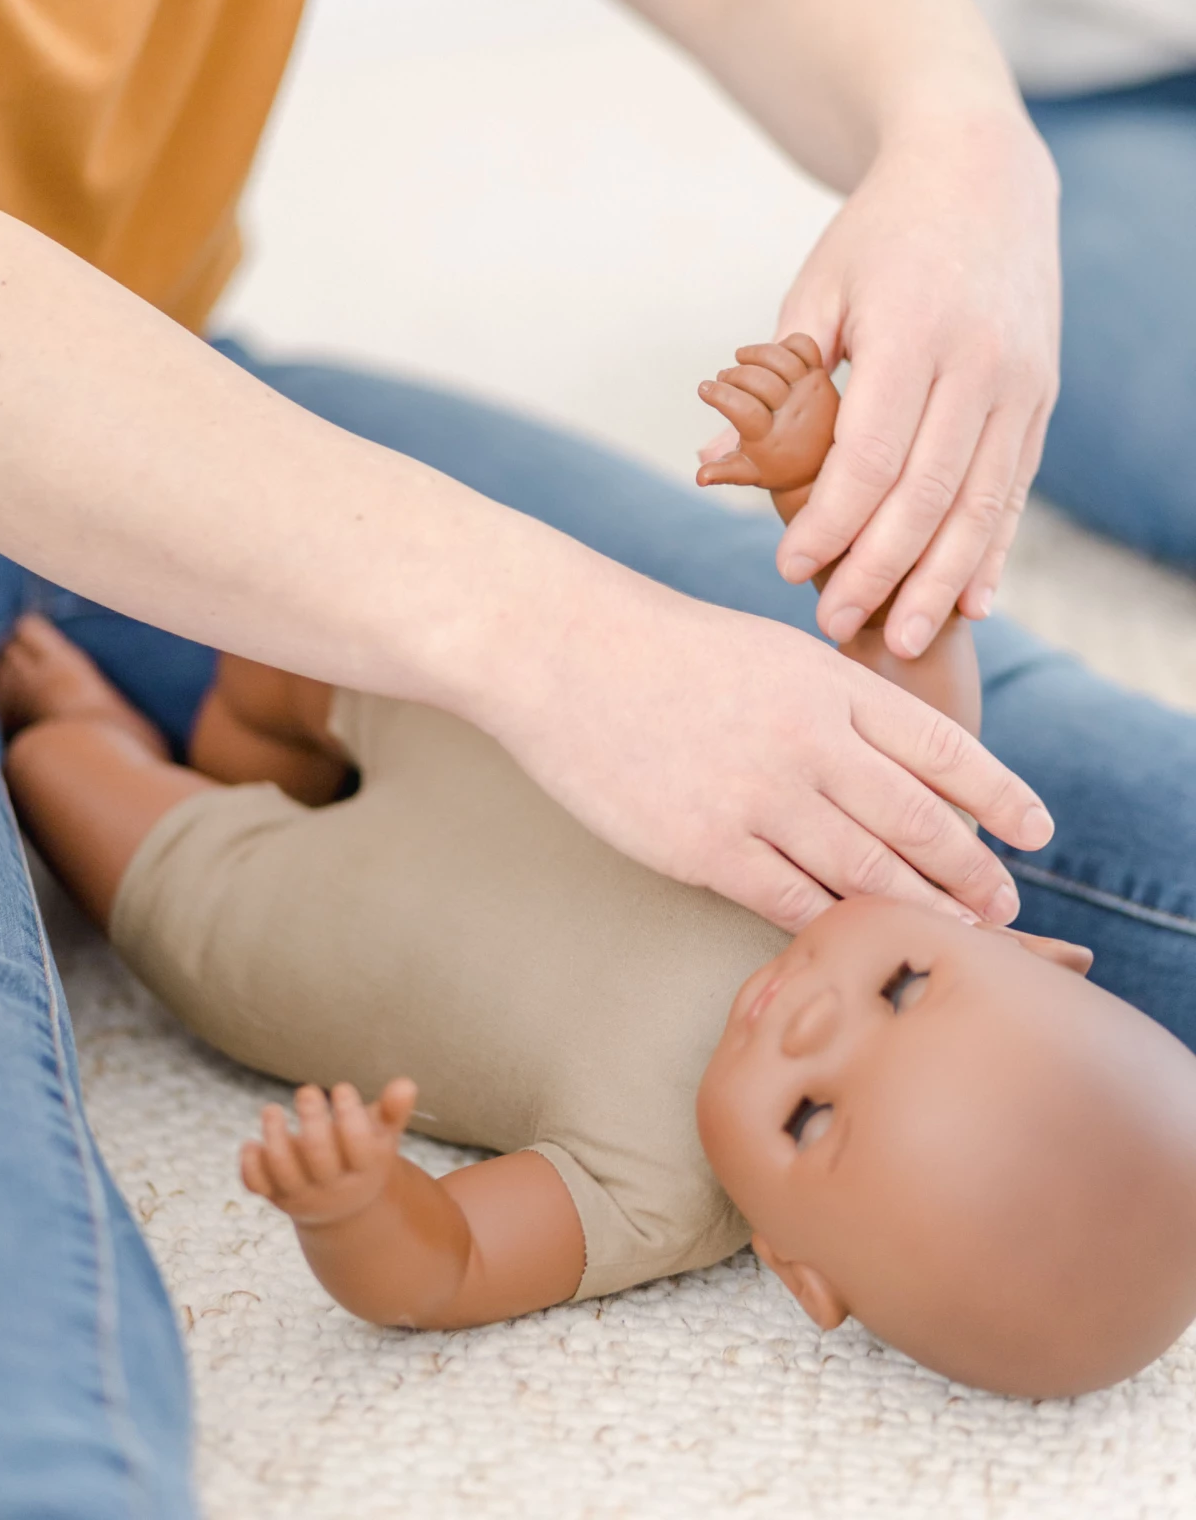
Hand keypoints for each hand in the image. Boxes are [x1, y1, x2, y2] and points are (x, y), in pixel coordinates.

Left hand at [241, 1078, 415, 1229]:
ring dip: (274, 1135)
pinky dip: (249, 1164)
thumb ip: (394, 1112)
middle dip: (311, 1118)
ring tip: (271, 1110)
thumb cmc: (364, 1156)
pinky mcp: (276, 1196)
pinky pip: (257, 1185)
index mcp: (365, 1171)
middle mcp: (333, 1188)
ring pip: (283, 1170)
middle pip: (319, 1155)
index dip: (349, 1113)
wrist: (342, 1207)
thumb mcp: (383, 1136)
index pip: (358, 1145)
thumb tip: (406, 1084)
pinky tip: (251, 1143)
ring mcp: (301, 1195)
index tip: (341, 1088)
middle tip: (306, 1091)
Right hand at [484, 560, 1051, 932]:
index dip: (998, 794)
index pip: (943, 746)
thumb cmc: (662, 649)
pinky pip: (791, 904)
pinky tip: (861, 945)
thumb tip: (900, 767)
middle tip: (1007, 906)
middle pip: (919, 822)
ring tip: (955, 935)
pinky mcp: (705, 847)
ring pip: (866, 873)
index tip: (1034, 829)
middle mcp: (809, 739)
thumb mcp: (771, 652)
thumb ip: (836, 704)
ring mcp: (759, 797)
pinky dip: (836, 929)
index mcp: (830, 683)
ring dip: (922, 910)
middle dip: (973, 872)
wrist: (560, 651)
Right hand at [696, 335, 837, 511]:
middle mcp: (792, 411)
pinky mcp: (819, 376)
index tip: (703, 390)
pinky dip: (785, 344)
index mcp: (770, 436)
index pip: (743, 409)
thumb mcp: (748, 472)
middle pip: (759, 380)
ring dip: (755, 352)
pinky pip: (805, 346)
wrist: (820, 463)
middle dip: (733, 375)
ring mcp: (808, 391)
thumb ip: (723, 471)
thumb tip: (699, 477)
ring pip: (781, 357)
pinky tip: (768, 354)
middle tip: (723, 379)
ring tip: (740, 358)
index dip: (719, 396)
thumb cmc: (777, 466)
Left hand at [770, 113, 1059, 656]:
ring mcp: (1019, 384)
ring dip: (941, 581)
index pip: (869, 454)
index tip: (789, 569)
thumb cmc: (879, 236)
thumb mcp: (817, 289)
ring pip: (980, 503)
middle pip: (926, 492)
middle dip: (878, 569)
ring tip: (905, 641)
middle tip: (832, 623)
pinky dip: (995, 551)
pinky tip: (974, 603)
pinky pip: (1016, 490)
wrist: (981, 173)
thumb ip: (776, 382)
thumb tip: (713, 466)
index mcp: (910, 332)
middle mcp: (977, 363)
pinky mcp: (1041, 398)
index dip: (830, 521)